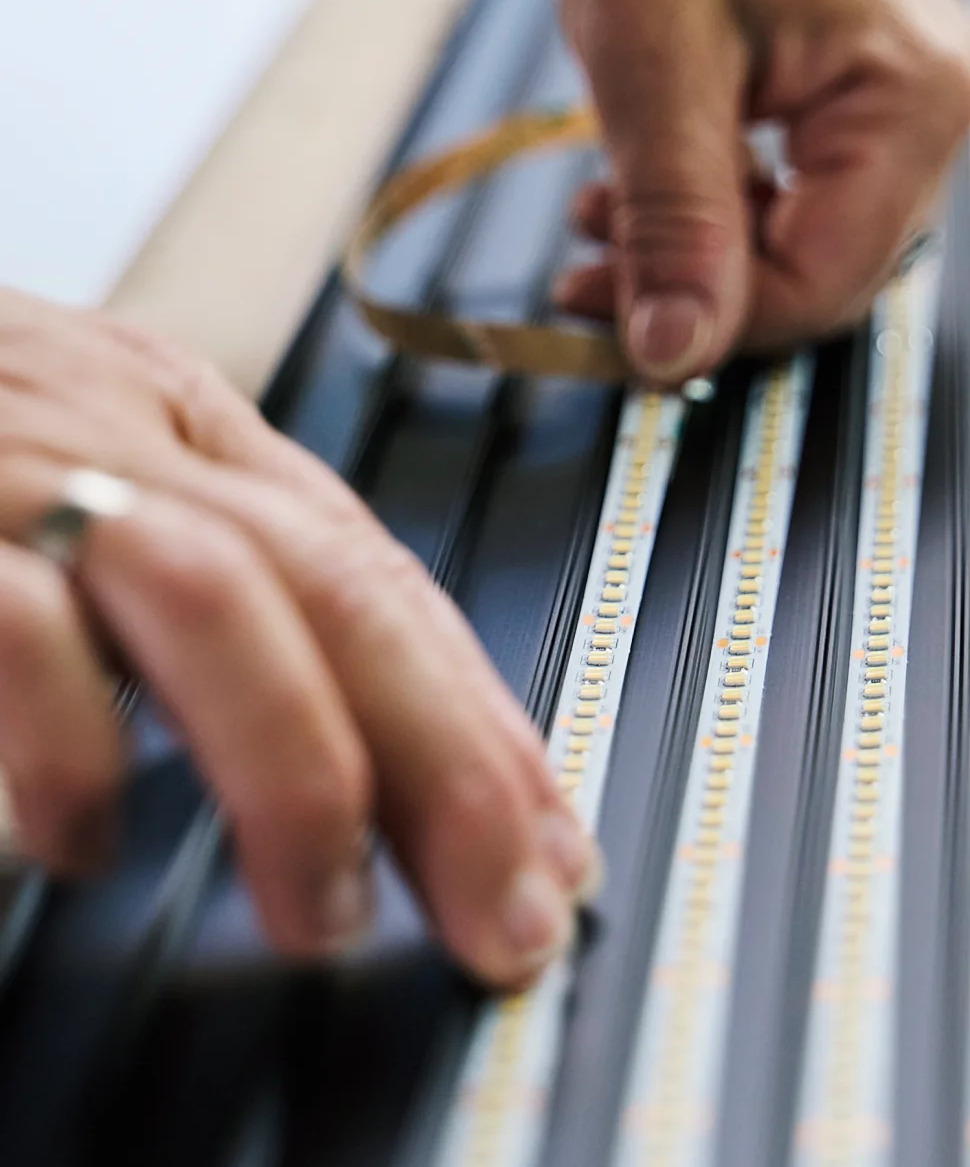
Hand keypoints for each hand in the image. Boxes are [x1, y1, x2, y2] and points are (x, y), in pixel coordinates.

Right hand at [0, 289, 595, 984]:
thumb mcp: (84, 460)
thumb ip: (195, 568)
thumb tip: (339, 725)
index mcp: (183, 424)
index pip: (378, 571)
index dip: (481, 713)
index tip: (548, 838)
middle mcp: (123, 434)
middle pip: (338, 586)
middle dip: (449, 760)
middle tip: (510, 911)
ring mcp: (17, 471)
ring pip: (214, 597)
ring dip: (298, 769)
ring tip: (331, 912)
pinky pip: (15, 635)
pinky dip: (66, 751)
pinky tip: (86, 842)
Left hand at [550, 0, 969, 381]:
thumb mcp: (653, 65)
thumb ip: (675, 222)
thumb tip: (674, 359)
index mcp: (917, 92)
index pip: (826, 280)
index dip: (714, 323)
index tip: (605, 327)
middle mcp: (931, 102)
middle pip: (820, 271)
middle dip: (698, 291)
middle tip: (581, 286)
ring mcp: (896, 97)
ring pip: (798, 241)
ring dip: (693, 255)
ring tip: (594, 221)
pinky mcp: (849, 93)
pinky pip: (788, 196)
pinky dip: (708, 212)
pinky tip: (633, 192)